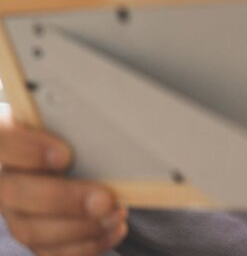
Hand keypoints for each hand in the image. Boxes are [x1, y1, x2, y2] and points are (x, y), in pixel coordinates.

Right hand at [0, 115, 127, 255]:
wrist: (66, 157)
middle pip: (16, 194)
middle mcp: (3, 178)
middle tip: (104, 199)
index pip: (2, 142)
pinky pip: (49, 251)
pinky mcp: (31, 235)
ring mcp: (12, 211)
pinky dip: (86, 245)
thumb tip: (101, 124)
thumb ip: (72, 123)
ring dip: (81, 228)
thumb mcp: (67, 122)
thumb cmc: (68, 133)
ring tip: (116, 214)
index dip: (28, 151)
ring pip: (31, 229)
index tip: (65, 155)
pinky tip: (113, 231)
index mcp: (6, 141)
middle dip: (64, 200)